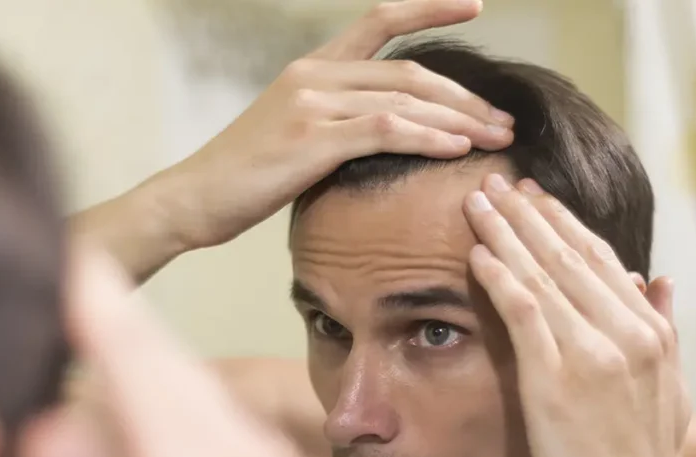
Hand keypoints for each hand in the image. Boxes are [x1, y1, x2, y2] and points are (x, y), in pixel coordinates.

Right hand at [18, 251, 312, 456]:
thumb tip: (52, 425)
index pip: (141, 361)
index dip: (96, 304)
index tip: (62, 250)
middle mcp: (245, 456)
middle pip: (167, 356)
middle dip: (114, 307)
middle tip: (67, 260)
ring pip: (187, 373)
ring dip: (139, 338)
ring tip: (89, 300)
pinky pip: (206, 401)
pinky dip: (162, 376)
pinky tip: (134, 376)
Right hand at [163, 0, 513, 249]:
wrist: (193, 199)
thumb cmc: (244, 176)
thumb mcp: (291, 134)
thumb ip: (335, 122)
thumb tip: (383, 135)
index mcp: (312, 67)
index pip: (379, 20)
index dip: (428, 8)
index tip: (473, 6)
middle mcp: (314, 74)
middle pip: (409, 72)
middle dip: (465, 96)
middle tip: (502, 120)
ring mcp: (312, 103)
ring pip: (405, 100)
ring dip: (459, 120)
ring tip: (497, 139)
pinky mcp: (312, 140)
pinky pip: (385, 130)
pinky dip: (427, 137)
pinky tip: (457, 149)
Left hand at [462, 174, 691, 456]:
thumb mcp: (670, 390)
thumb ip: (663, 330)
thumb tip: (657, 279)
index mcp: (650, 333)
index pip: (601, 260)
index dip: (563, 223)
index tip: (535, 198)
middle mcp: (626, 332)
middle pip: (569, 255)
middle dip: (528, 213)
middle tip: (497, 180)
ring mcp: (592, 352)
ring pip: (544, 273)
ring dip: (506, 231)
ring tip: (477, 200)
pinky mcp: (556, 377)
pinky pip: (523, 311)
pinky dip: (499, 275)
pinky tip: (477, 251)